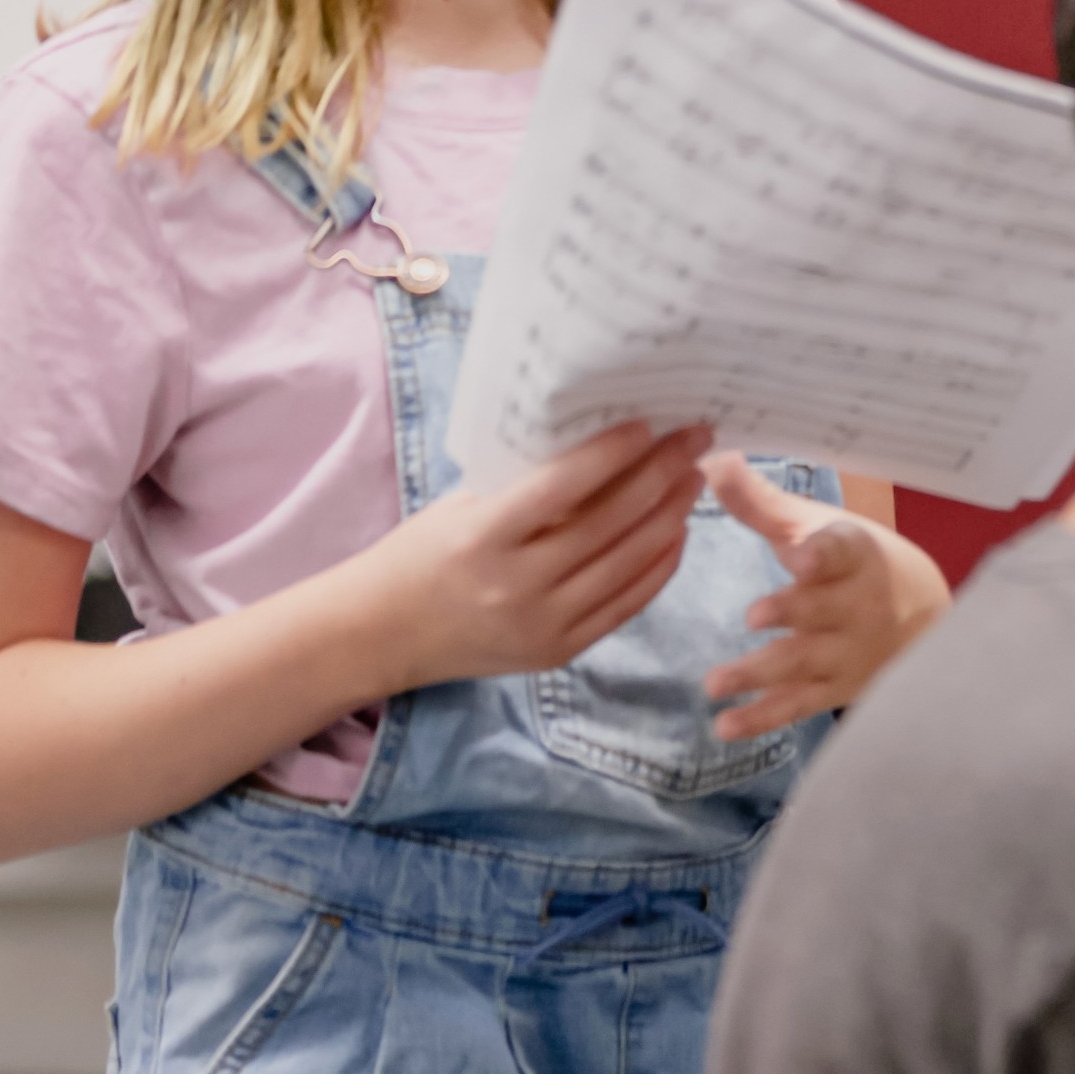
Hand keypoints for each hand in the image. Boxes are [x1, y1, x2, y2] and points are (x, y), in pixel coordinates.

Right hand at [362, 423, 712, 687]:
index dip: (612, 453)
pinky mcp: (558, 651)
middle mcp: (514, 585)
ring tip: (693, 480)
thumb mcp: (459, 508)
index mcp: (480, 538)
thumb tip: (598, 444)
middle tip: (694, 441)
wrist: (380, 634)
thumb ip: (522, 485)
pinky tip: (678, 532)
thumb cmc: (420, 555)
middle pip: (608, 524)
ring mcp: (540, 624)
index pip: (561, 487)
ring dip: (671, 517)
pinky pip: (626, 605)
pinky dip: (659, 566)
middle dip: (660, 476)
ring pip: (628, 564)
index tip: (650, 423)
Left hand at [700, 456, 950, 738]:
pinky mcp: (833, 690)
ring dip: (759, 673)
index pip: (843, 552)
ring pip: (803, 663)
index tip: (802, 554)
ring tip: (715, 683)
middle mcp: (855, 607)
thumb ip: (761, 504)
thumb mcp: (817, 527)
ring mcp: (845, 654)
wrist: (923, 618)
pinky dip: (762, 718)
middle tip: (754, 615)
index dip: (824, 554)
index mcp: (853, 557)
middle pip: (823, 611)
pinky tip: (725, 726)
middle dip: (792, 612)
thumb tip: (706, 456)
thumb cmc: (854, 563)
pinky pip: (796, 705)